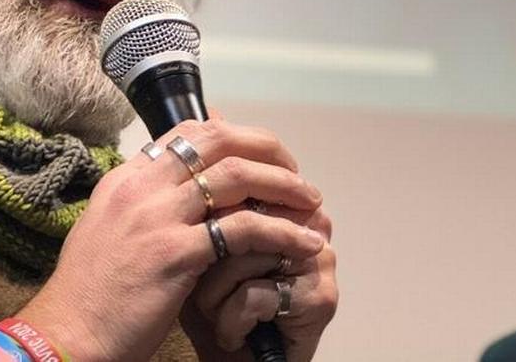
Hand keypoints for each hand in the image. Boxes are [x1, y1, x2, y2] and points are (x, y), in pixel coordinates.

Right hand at [18, 119, 326, 361]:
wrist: (68, 334)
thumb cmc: (89, 294)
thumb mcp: (108, 229)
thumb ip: (142, 204)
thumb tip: (180, 191)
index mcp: (125, 180)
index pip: (186, 132)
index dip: (234, 135)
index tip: (262, 155)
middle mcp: (141, 188)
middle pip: (217, 140)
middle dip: (267, 150)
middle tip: (295, 171)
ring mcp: (158, 217)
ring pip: (236, 176)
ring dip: (282, 185)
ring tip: (310, 203)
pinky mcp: (175, 253)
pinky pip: (243, 229)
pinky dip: (281, 232)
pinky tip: (302, 243)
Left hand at [182, 202, 337, 360]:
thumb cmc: (215, 305)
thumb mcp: (201, 247)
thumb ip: (208, 209)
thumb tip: (194, 180)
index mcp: (284, 201)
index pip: (237, 187)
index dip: (206, 222)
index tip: (195, 252)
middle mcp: (310, 223)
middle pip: (238, 218)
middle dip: (208, 263)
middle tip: (206, 293)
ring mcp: (320, 260)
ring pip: (242, 256)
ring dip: (214, 297)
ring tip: (219, 315)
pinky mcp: (321, 299)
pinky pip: (254, 296)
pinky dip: (229, 323)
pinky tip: (232, 335)